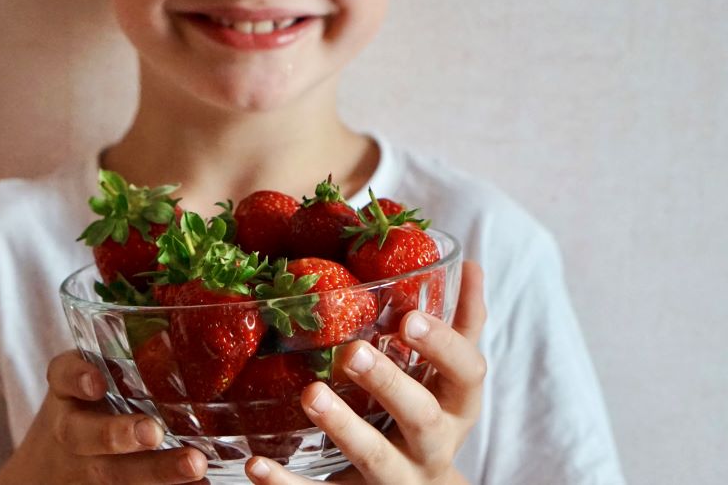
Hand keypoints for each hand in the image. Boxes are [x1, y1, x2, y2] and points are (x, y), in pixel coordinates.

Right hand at [0, 350, 207, 484]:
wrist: (53, 467)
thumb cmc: (95, 399)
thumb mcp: (97, 371)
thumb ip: (133, 347)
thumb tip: (205, 305)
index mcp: (69, 387)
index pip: (63, 374)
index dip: (77, 378)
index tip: (97, 383)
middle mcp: (74, 427)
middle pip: (85, 434)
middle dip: (117, 435)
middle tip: (152, 432)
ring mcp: (90, 464)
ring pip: (116, 473)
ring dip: (156, 471)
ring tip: (194, 464)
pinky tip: (202, 484)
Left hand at [245, 260, 486, 484]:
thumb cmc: (432, 415)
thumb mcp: (451, 376)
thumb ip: (461, 323)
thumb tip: (471, 263)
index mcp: (457, 405)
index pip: (467, 372)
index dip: (442, 346)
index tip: (409, 318)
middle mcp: (433, 444)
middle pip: (421, 416)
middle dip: (389, 384)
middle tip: (352, 352)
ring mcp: (397, 477)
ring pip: (374, 457)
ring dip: (341, 426)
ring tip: (310, 395)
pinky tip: (256, 466)